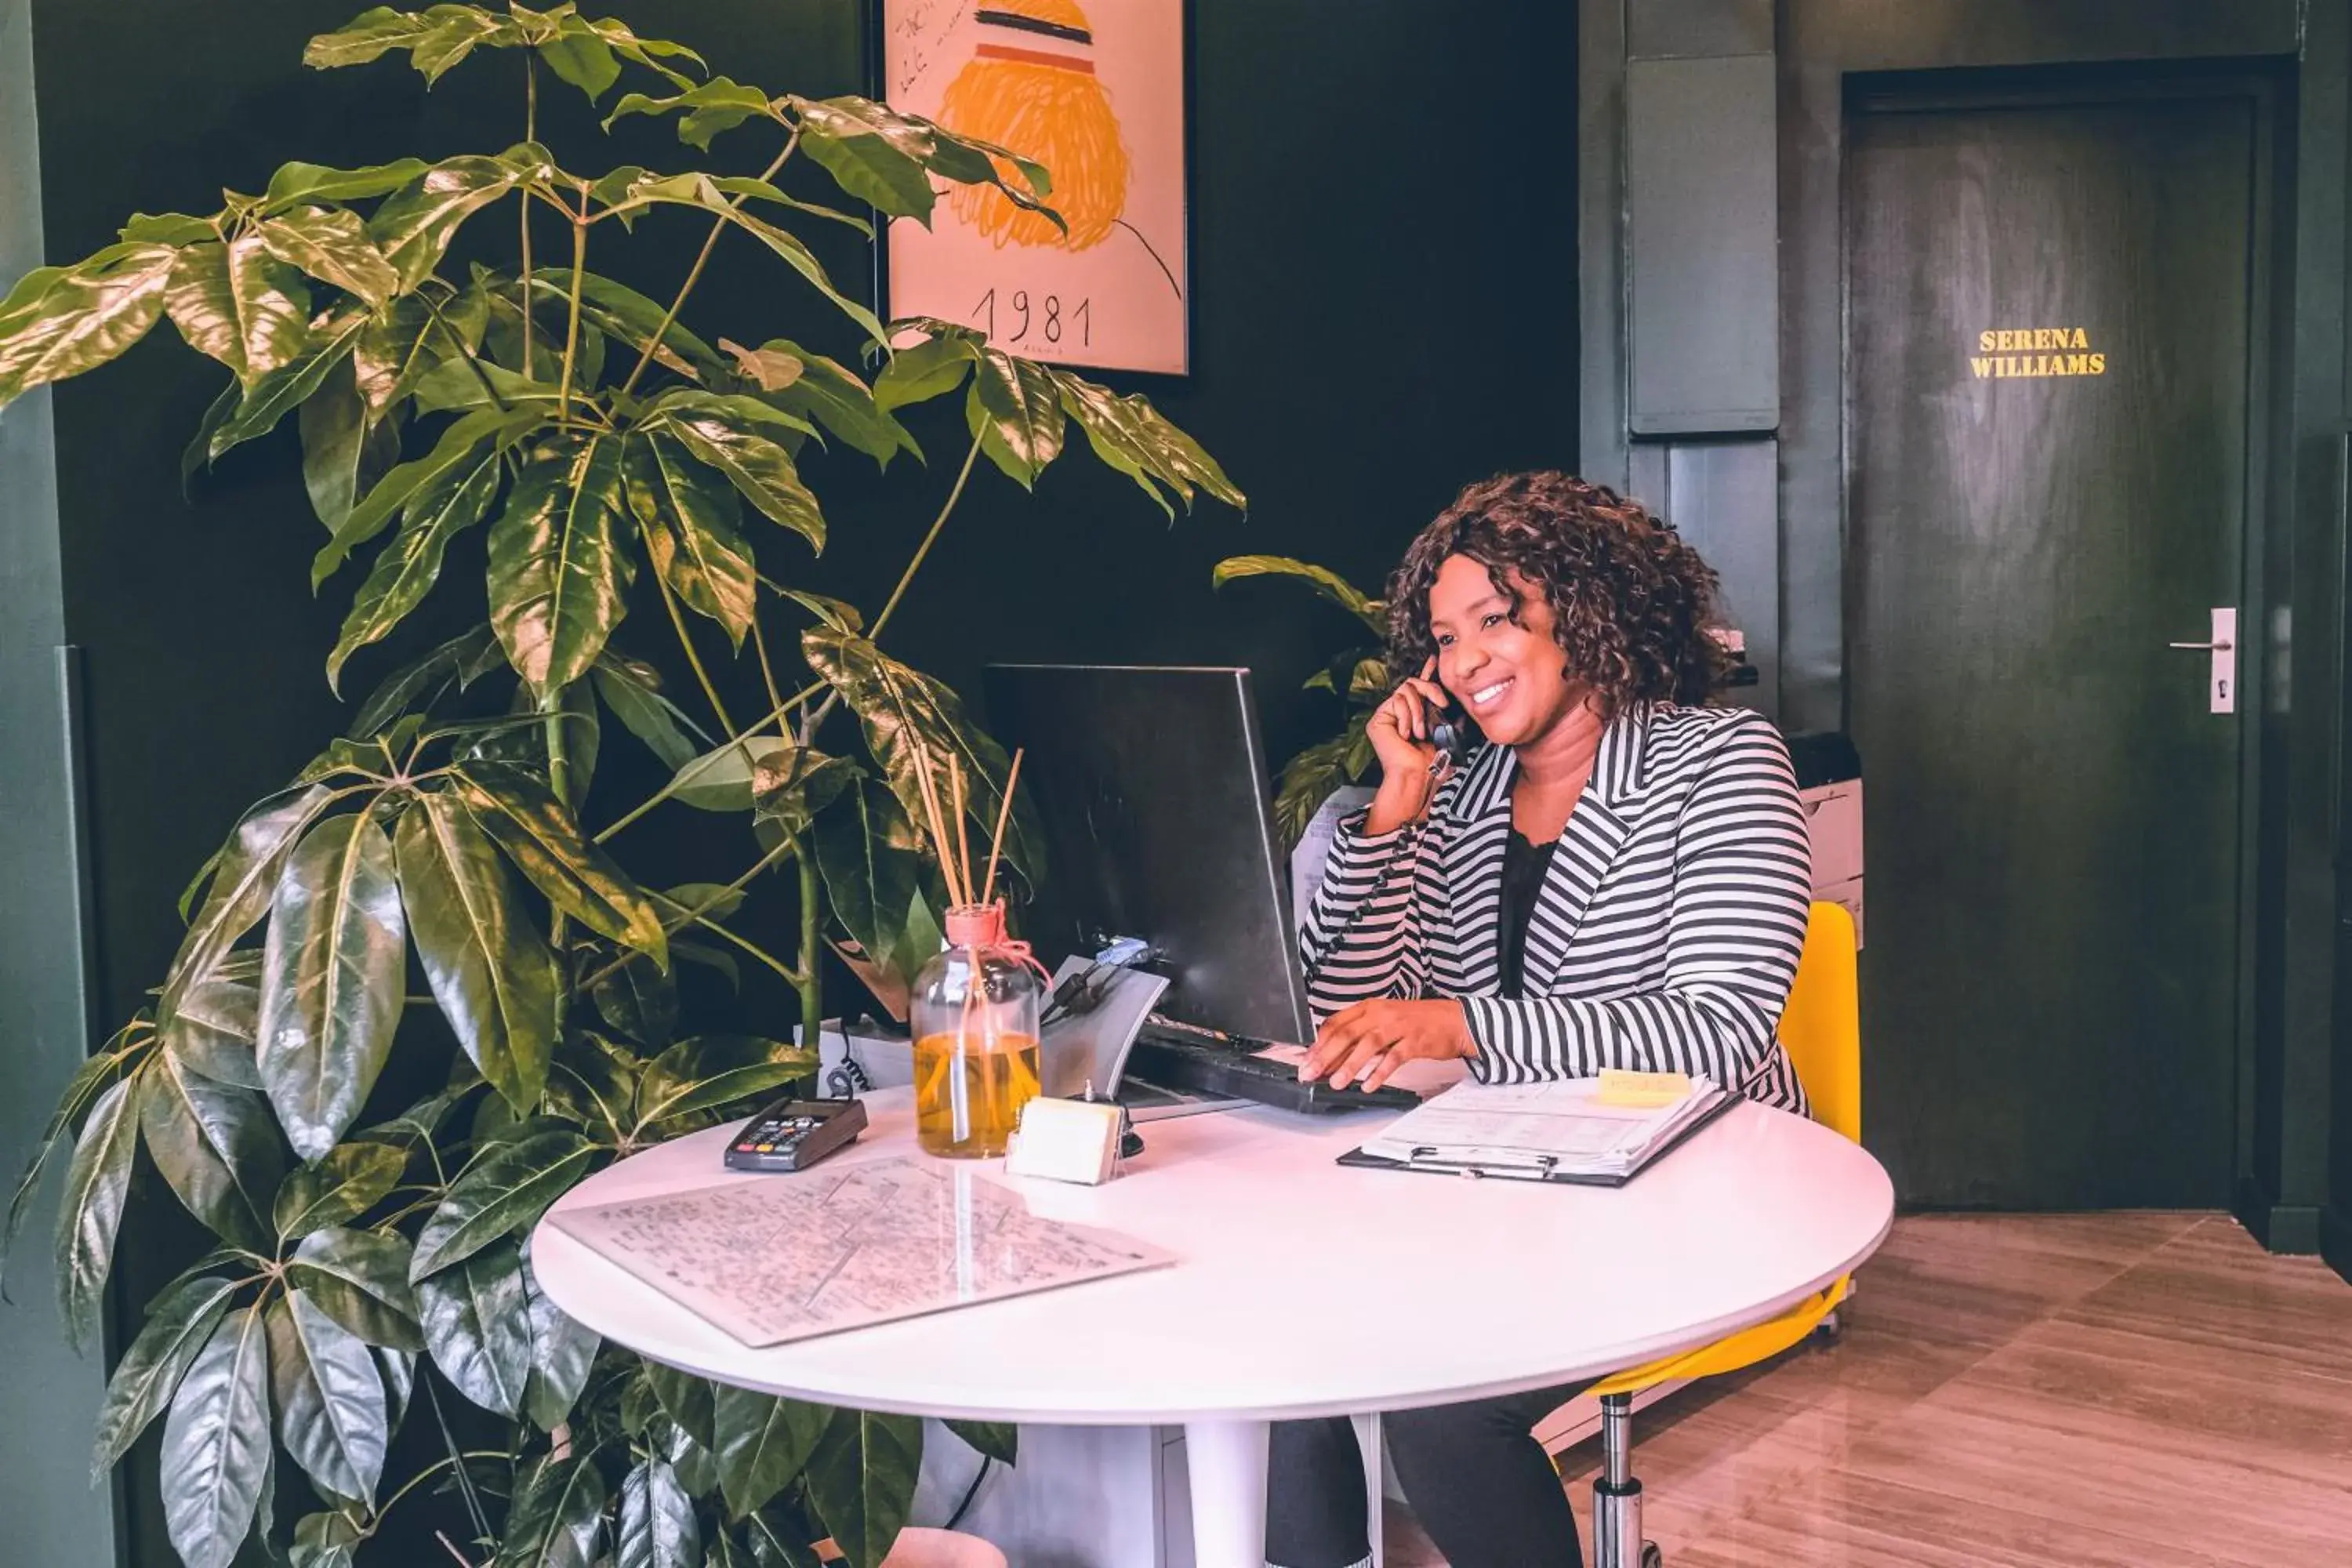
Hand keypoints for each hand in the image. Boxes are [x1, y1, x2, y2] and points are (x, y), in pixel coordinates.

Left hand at [1301, 998, 1475, 1091]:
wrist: (1455, 1021)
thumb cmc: (1417, 1023)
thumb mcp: (1385, 1023)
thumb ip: (1360, 1037)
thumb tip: (1332, 1059)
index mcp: (1370, 1007)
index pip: (1336, 1022)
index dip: (1319, 1042)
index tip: (1306, 1060)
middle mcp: (1381, 1014)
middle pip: (1347, 1033)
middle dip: (1326, 1055)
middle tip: (1311, 1073)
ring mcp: (1399, 1026)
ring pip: (1368, 1044)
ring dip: (1349, 1065)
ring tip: (1336, 1083)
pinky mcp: (1415, 1041)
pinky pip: (1393, 1058)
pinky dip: (1379, 1072)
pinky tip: (1368, 1085)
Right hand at [1363, 659, 1451, 832]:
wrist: (1417, 776)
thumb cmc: (1431, 761)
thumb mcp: (1446, 731)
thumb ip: (1448, 713)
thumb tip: (1456, 698)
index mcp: (1415, 714)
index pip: (1420, 688)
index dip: (1427, 673)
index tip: (1434, 659)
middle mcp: (1400, 712)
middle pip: (1413, 683)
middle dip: (1430, 690)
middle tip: (1442, 705)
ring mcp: (1388, 714)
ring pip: (1406, 690)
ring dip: (1418, 711)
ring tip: (1420, 732)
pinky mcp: (1379, 718)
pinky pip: (1396, 700)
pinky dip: (1407, 715)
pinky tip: (1406, 733)